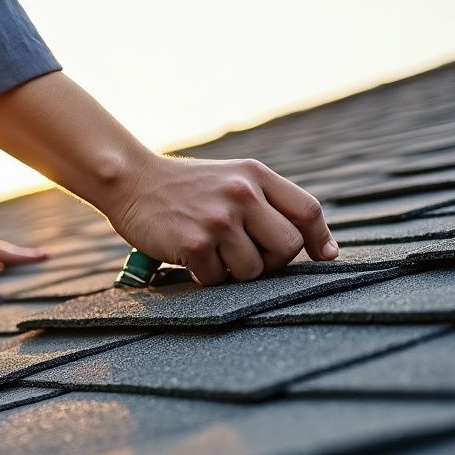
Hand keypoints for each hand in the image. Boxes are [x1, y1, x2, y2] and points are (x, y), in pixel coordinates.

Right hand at [110, 154, 338, 285]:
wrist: (131, 180)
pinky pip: (218, 279)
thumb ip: (268, 202)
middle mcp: (242, 194)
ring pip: (253, 270)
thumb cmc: (184, 187)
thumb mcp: (231, 178)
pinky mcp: (194, 243)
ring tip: (213, 252)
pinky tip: (190, 255)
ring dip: (234, 271)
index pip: (307, 211)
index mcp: (255, 176)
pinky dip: (206, 275)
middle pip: (287, 248)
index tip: (324, 257)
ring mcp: (218, 220)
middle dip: (271, 261)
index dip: (319, 239)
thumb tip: (320, 247)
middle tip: (246, 255)